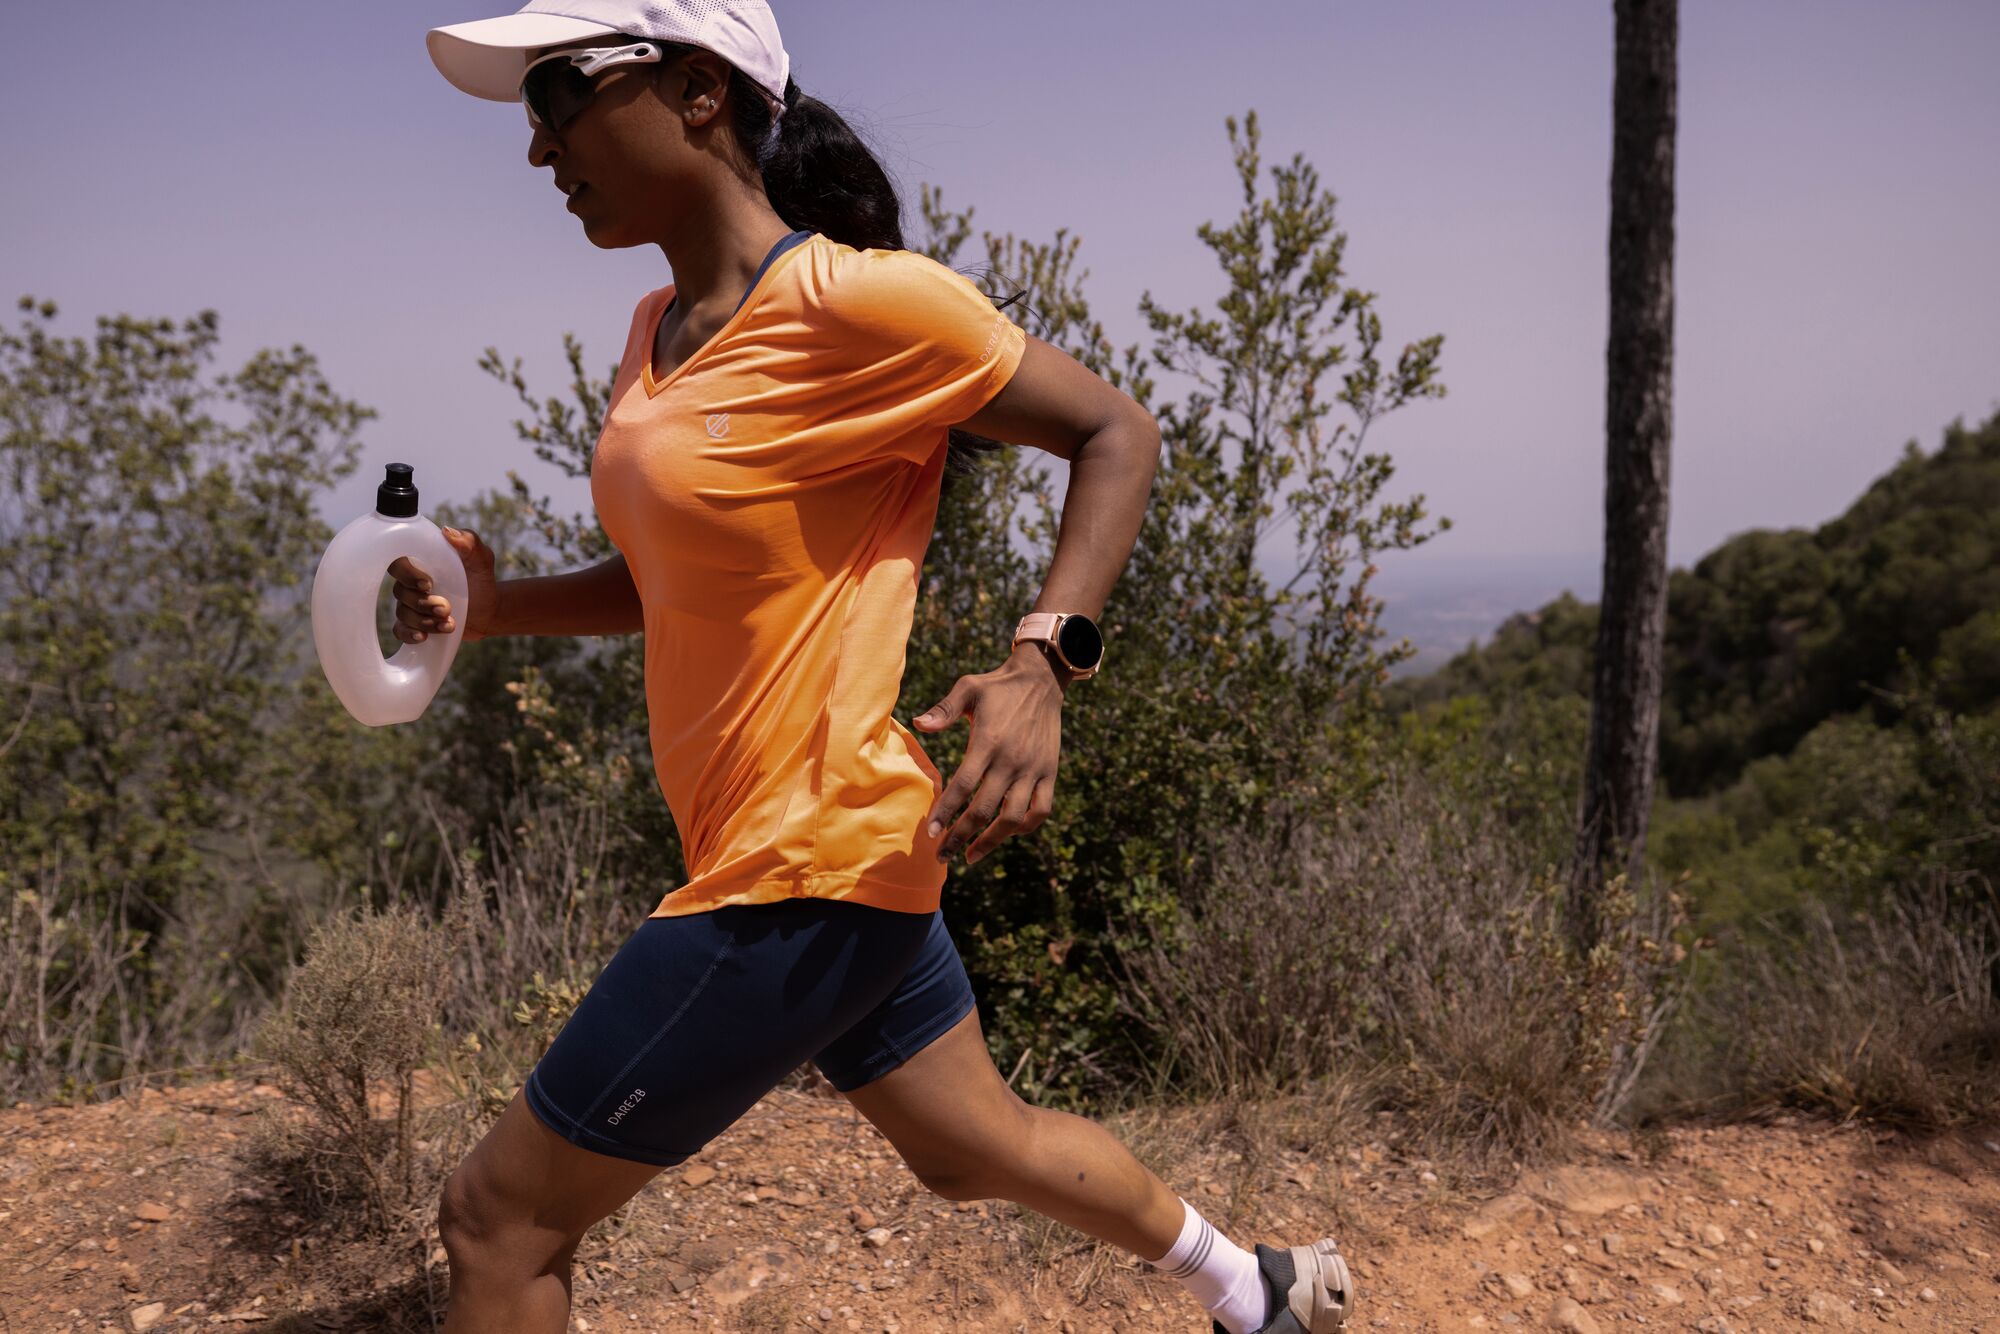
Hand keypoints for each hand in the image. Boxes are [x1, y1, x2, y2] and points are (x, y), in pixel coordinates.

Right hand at [387, 526, 498, 644]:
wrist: (489, 609)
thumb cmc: (480, 579)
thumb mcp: (481, 559)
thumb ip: (469, 542)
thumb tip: (447, 532)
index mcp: (422, 563)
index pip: (398, 562)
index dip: (407, 574)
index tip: (428, 584)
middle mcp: (411, 583)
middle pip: (399, 591)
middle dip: (422, 602)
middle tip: (446, 607)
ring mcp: (412, 604)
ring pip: (403, 613)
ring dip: (425, 621)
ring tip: (449, 623)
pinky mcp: (415, 624)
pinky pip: (400, 630)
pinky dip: (409, 634)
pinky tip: (423, 637)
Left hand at [912, 643, 1066, 864]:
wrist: (1042, 680)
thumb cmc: (997, 686)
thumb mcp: (968, 688)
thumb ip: (943, 709)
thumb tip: (918, 724)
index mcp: (988, 742)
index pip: (963, 786)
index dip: (945, 813)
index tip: (931, 833)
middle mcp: (1011, 760)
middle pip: (983, 810)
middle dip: (960, 837)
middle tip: (942, 855)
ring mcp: (1033, 769)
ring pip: (1013, 818)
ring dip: (991, 841)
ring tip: (971, 856)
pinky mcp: (1050, 772)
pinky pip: (1041, 810)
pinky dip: (1025, 827)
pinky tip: (1008, 833)